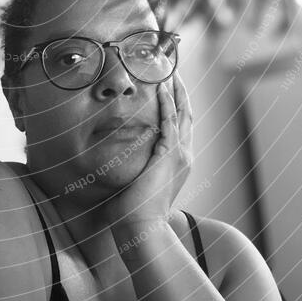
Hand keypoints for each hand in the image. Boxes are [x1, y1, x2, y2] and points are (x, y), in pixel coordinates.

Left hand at [103, 71, 192, 231]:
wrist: (141, 230)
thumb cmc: (133, 213)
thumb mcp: (135, 182)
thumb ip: (132, 166)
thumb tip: (114, 156)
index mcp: (177, 162)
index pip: (180, 126)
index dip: (178, 105)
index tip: (172, 86)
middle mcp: (184, 156)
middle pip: (187, 115)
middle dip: (182, 92)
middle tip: (176, 70)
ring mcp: (180, 155)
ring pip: (182, 113)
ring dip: (177, 90)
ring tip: (172, 71)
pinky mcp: (170, 156)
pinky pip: (171, 121)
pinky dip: (168, 103)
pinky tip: (162, 87)